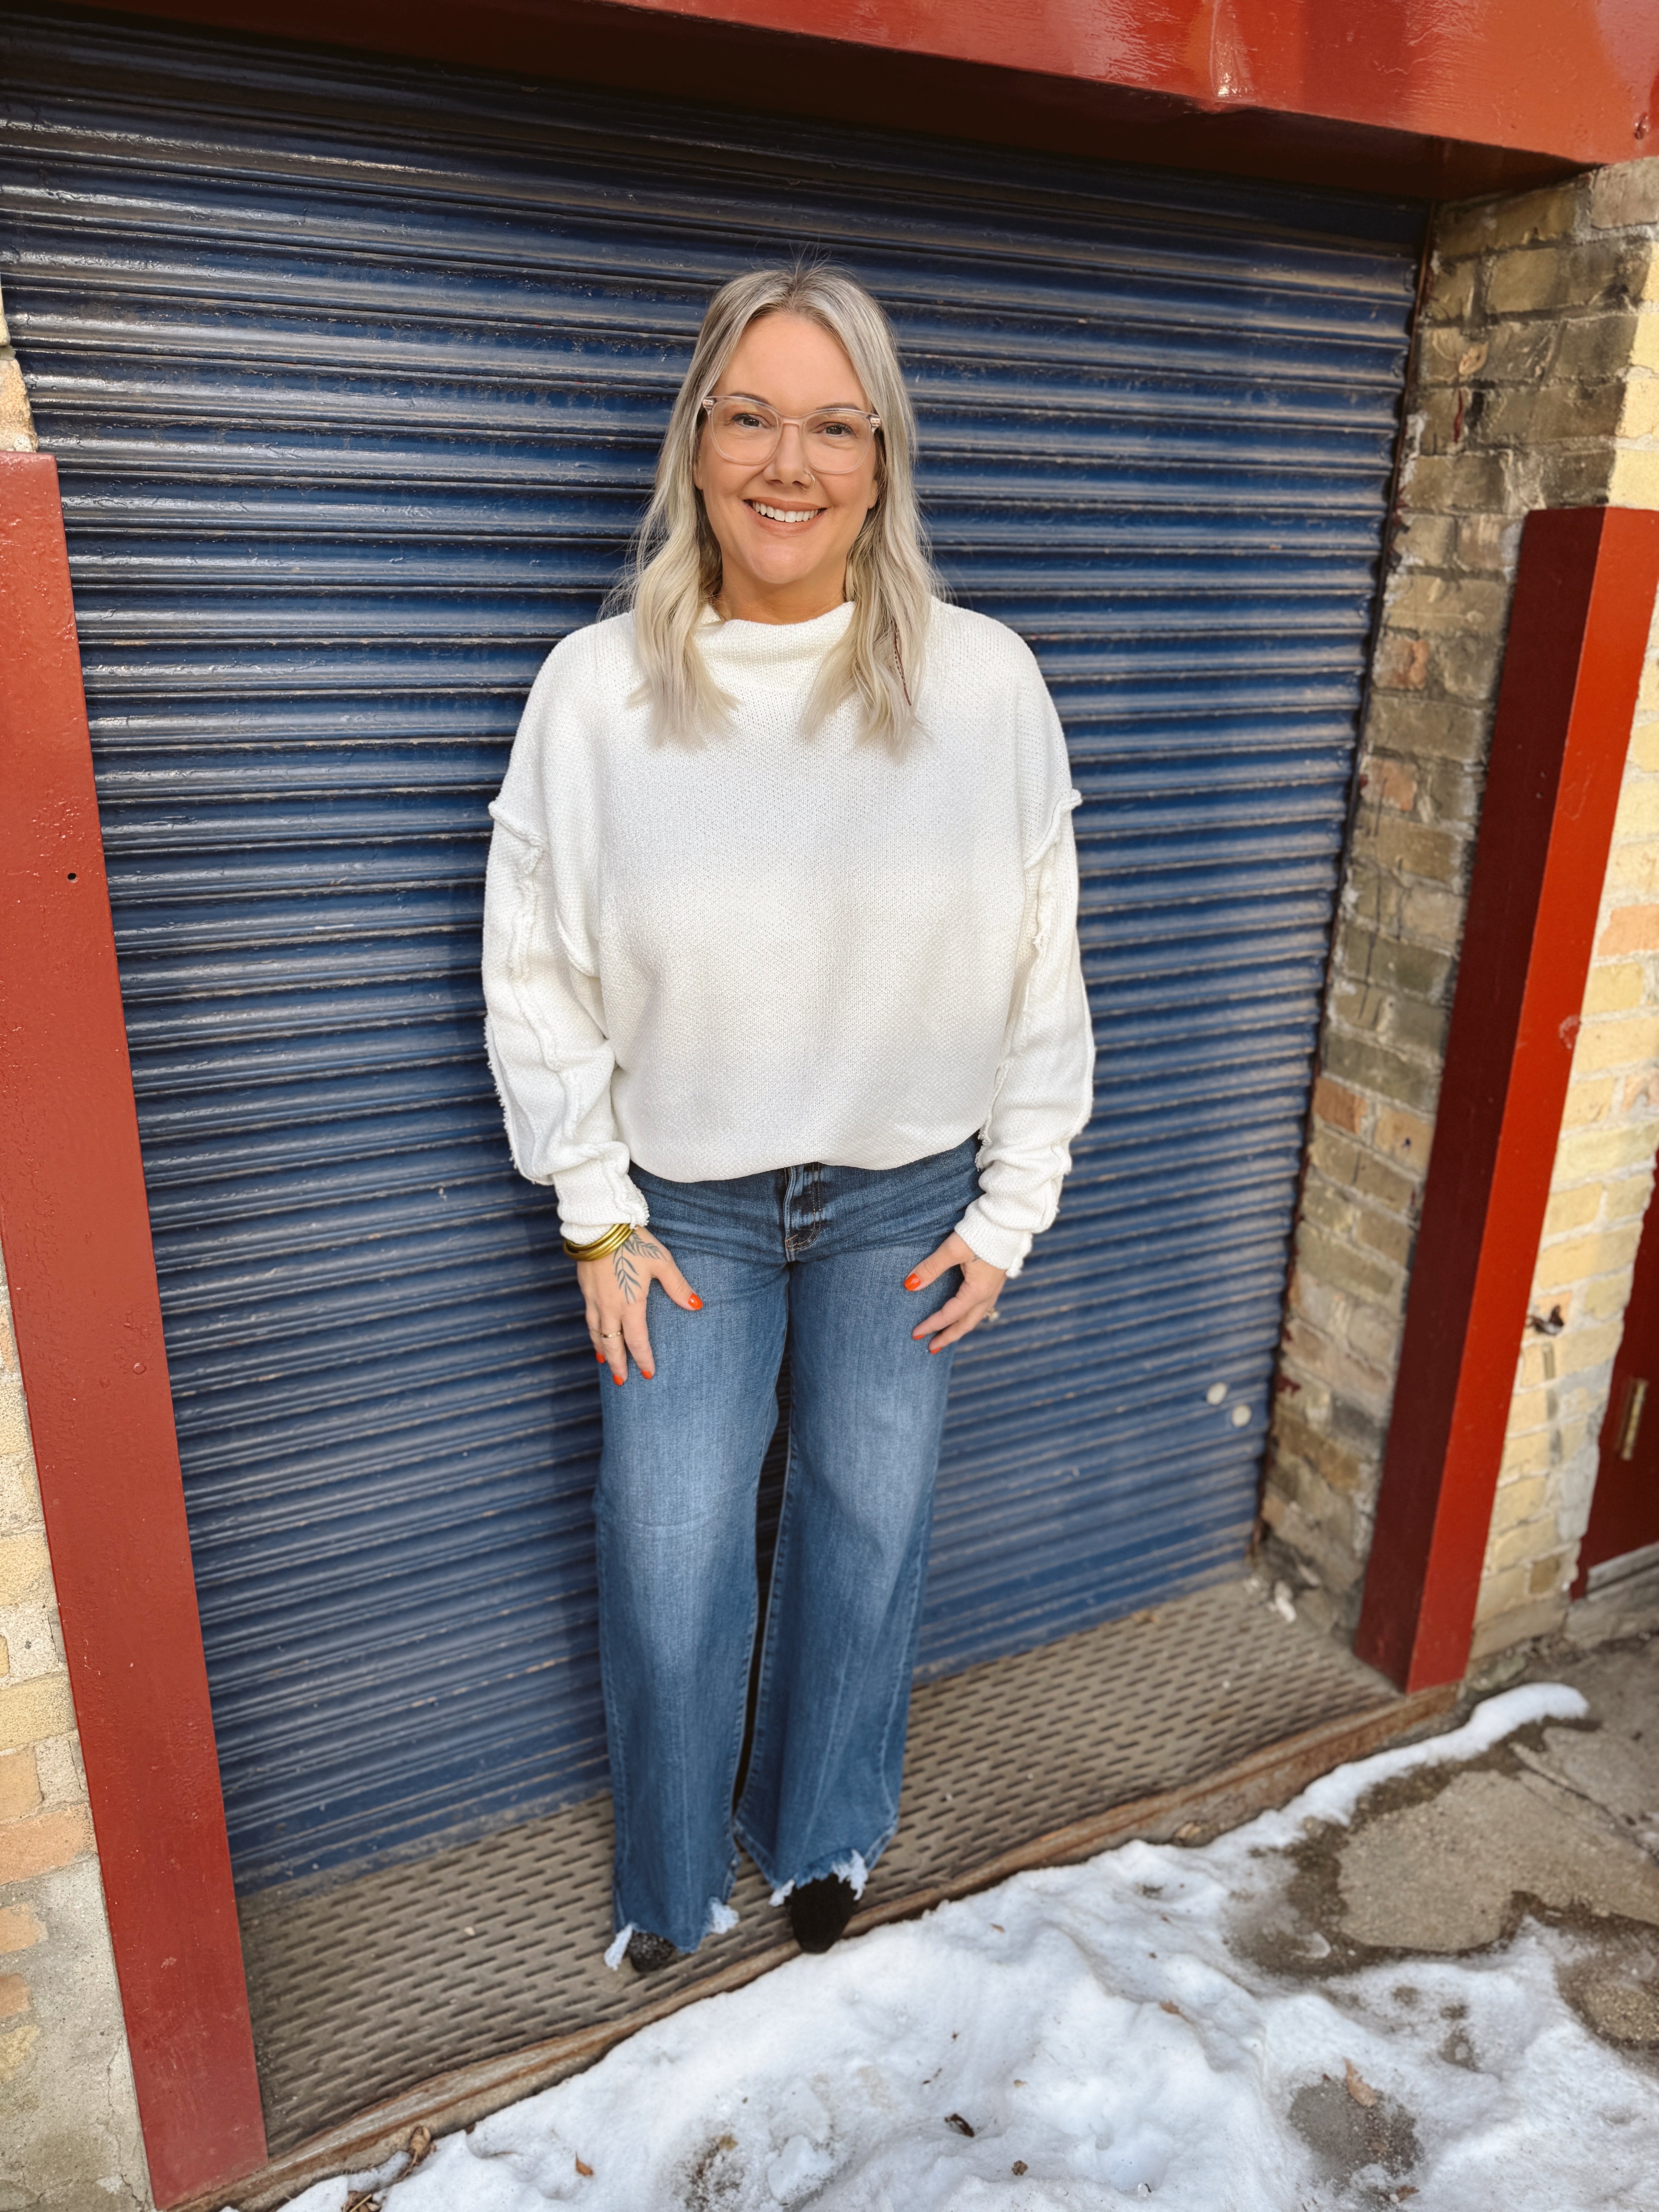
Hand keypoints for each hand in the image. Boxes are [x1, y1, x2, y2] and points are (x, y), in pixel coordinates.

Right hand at [579, 1229, 700, 1383]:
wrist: (599, 1225)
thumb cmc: (633, 1243)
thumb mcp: (661, 1262)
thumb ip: (678, 1286)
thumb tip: (696, 1305)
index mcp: (630, 1304)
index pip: (637, 1341)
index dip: (642, 1358)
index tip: (648, 1373)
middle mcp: (608, 1307)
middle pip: (612, 1344)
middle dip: (617, 1364)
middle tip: (622, 1381)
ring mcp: (594, 1299)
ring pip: (596, 1333)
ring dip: (602, 1350)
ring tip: (605, 1363)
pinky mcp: (585, 1289)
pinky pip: (588, 1318)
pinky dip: (592, 1332)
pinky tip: (595, 1333)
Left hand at [904, 1232, 1005, 1352]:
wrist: (1010, 1220)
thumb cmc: (981, 1233)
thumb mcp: (952, 1250)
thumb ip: (931, 1268)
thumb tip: (910, 1285)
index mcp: (977, 1291)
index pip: (950, 1315)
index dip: (932, 1325)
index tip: (916, 1334)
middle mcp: (988, 1294)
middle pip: (966, 1323)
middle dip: (948, 1336)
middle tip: (931, 1348)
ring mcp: (995, 1287)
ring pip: (976, 1316)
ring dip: (960, 1328)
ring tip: (947, 1336)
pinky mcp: (997, 1279)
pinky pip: (983, 1306)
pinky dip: (970, 1316)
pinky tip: (965, 1313)